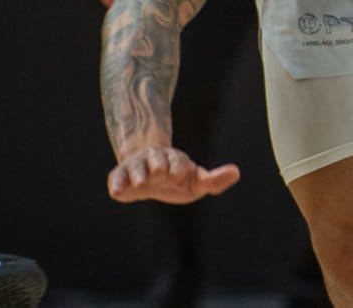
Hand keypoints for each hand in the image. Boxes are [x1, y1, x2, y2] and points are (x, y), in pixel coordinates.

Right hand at [108, 146, 240, 203]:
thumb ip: (215, 180)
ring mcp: (137, 166)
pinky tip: (116, 192)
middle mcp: (155, 160)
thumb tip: (236, 171)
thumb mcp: (197, 180)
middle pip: (156, 159)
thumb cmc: (177, 178)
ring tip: (140, 183)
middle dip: (158, 164)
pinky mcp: (121, 176)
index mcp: (175, 160)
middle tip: (159, 172)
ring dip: (137, 173)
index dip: (179, 167)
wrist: (149, 171)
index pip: (178, 162)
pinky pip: (116, 177)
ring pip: (136, 166)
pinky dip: (116, 183)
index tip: (181, 175)